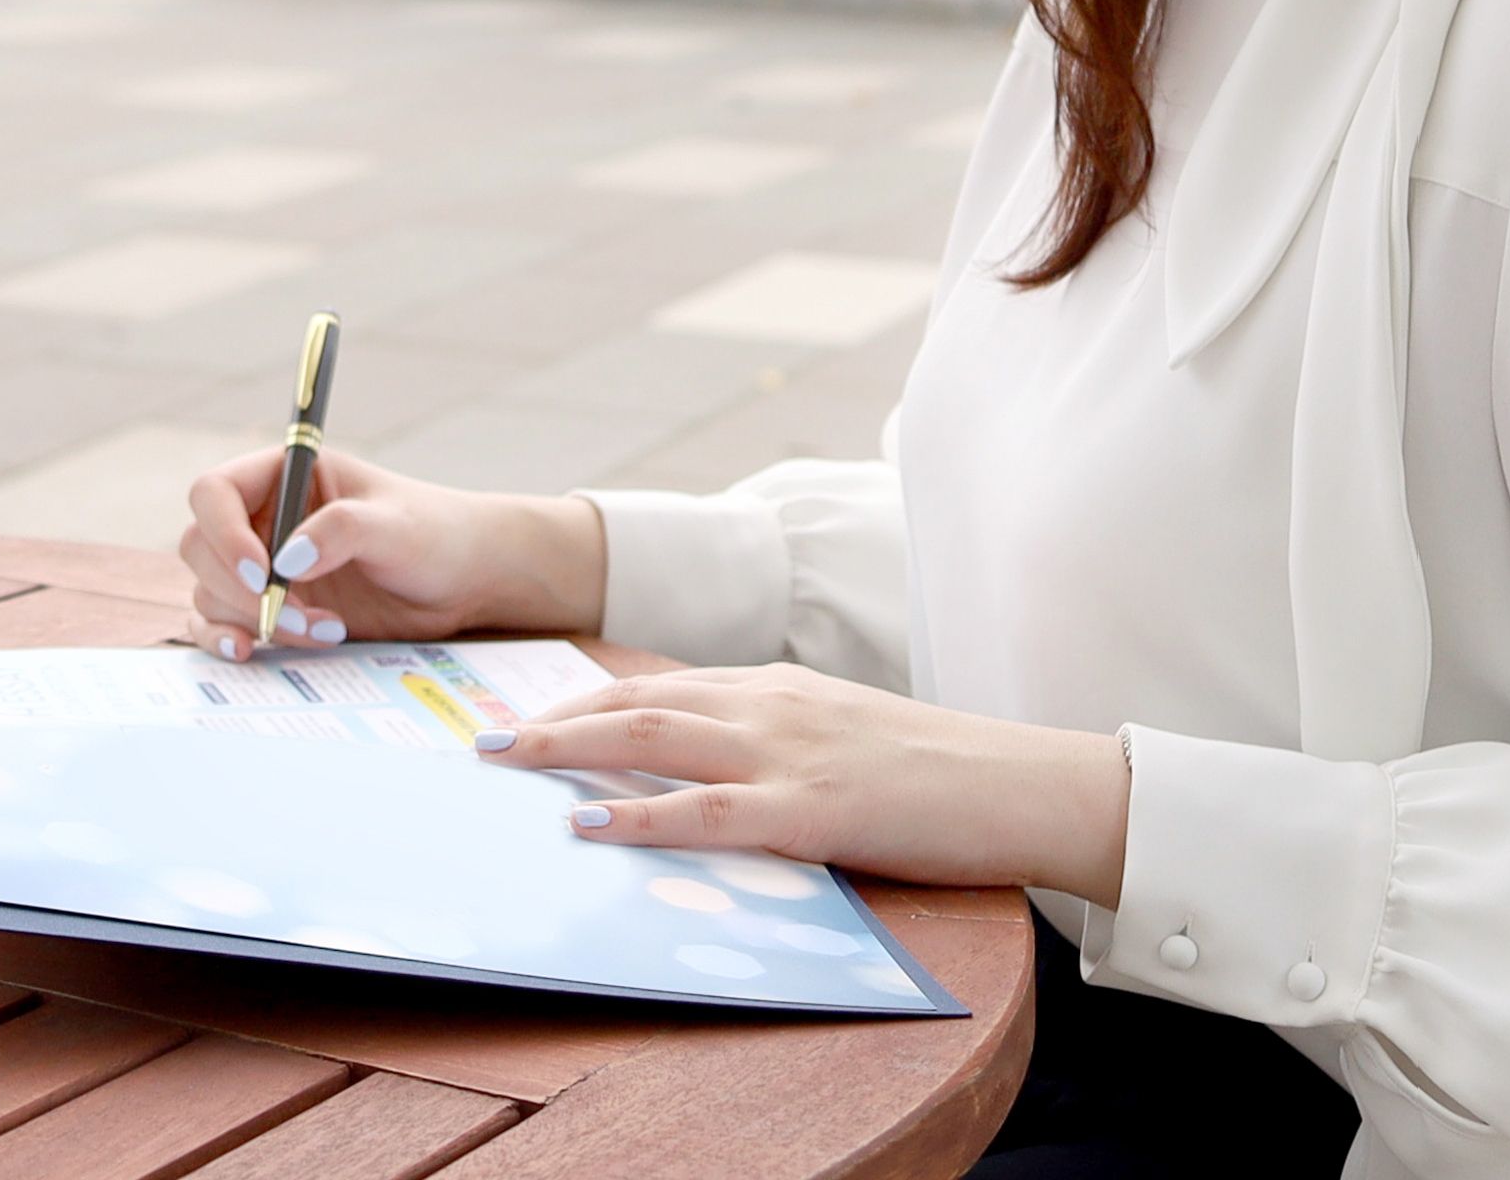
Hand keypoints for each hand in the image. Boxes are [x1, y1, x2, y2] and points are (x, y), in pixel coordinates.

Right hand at [178, 447, 603, 659]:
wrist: (463, 581)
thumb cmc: (434, 533)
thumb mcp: (396, 525)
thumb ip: (344, 530)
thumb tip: (287, 559)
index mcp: (283, 476)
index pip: (214, 492)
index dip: (223, 531)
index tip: (263, 570)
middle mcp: (263, 519)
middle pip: (202, 547)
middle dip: (242, 588)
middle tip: (296, 615)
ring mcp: (264, 567)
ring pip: (211, 591)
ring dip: (253, 619)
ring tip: (323, 632)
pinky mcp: (273, 609)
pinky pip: (220, 623)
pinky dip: (227, 639)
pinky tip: (252, 652)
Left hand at [472, 663, 1130, 904]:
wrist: (1022, 781)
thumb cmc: (938, 771)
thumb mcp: (841, 736)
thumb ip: (775, 742)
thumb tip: (709, 771)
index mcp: (777, 686)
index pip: (659, 685)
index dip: (585, 701)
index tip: (527, 717)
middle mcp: (769, 704)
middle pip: (635, 701)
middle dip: (552, 719)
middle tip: (487, 741)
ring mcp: (787, 753)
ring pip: (652, 738)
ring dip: (568, 748)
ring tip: (507, 764)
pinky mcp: (811, 809)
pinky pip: (703, 812)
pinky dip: (636, 817)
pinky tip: (586, 825)